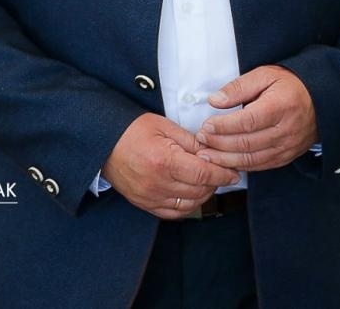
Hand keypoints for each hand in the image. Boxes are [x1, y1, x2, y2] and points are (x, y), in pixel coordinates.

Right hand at [99, 113, 239, 219]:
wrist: (105, 143)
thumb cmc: (133, 131)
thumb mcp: (166, 127)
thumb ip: (192, 141)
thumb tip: (213, 151)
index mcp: (164, 161)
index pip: (203, 174)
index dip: (223, 174)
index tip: (234, 173)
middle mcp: (157, 183)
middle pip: (199, 190)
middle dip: (216, 182)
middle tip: (223, 172)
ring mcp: (149, 197)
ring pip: (189, 204)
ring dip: (204, 194)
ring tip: (209, 180)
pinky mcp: (144, 204)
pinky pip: (173, 212)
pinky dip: (188, 205)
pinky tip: (193, 192)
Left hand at [196, 66, 318, 171]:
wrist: (321, 100)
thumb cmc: (291, 85)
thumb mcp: (265, 75)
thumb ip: (239, 87)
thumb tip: (215, 100)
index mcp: (281, 106)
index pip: (247, 121)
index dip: (223, 126)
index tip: (206, 125)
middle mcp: (286, 130)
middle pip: (246, 143)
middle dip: (219, 143)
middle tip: (201, 140)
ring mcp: (288, 146)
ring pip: (251, 159)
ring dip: (225, 159)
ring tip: (206, 155)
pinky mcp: (287, 157)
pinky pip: (260, 166)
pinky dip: (240, 166)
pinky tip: (225, 162)